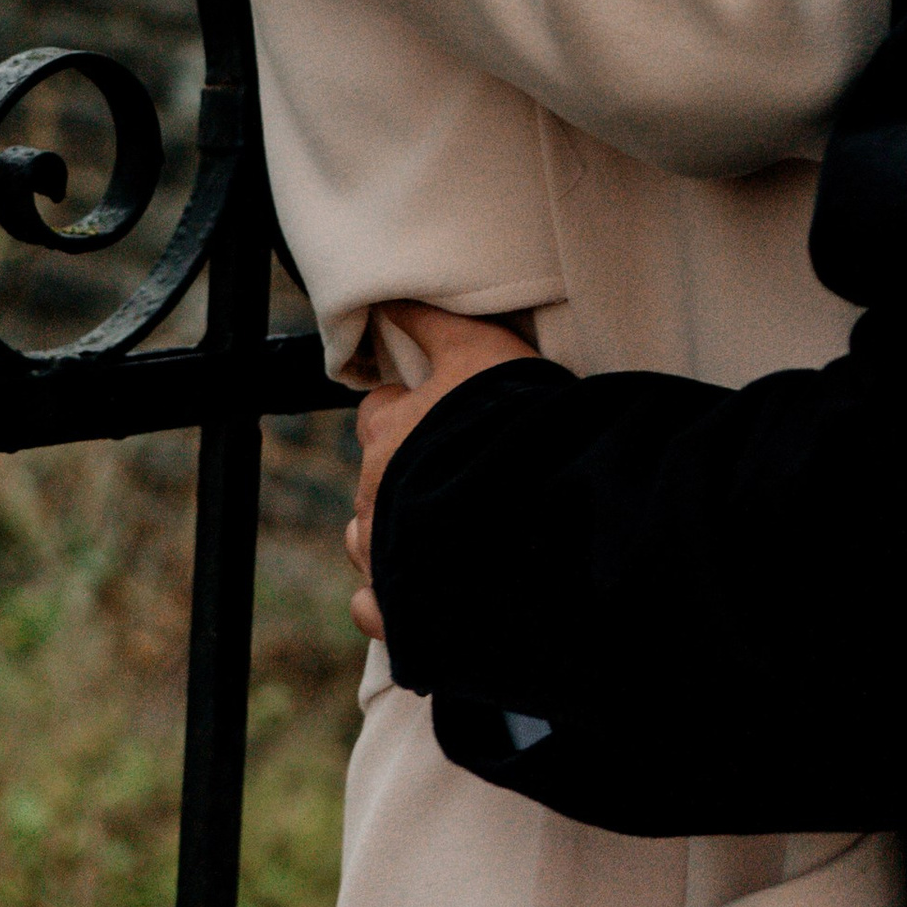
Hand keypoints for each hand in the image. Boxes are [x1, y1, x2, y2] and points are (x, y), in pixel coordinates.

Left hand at [345, 300, 536, 641]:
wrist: (537, 511)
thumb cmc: (509, 420)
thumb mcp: (480, 348)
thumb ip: (433, 322)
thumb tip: (390, 298)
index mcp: (389, 432)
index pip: (378, 413)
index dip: (409, 411)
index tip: (443, 416)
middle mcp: (375, 494)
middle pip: (376, 480)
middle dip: (403, 478)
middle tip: (458, 477)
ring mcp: (385, 555)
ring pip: (368, 543)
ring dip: (391, 538)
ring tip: (441, 535)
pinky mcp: (402, 608)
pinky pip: (374, 608)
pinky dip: (388, 601)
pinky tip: (417, 593)